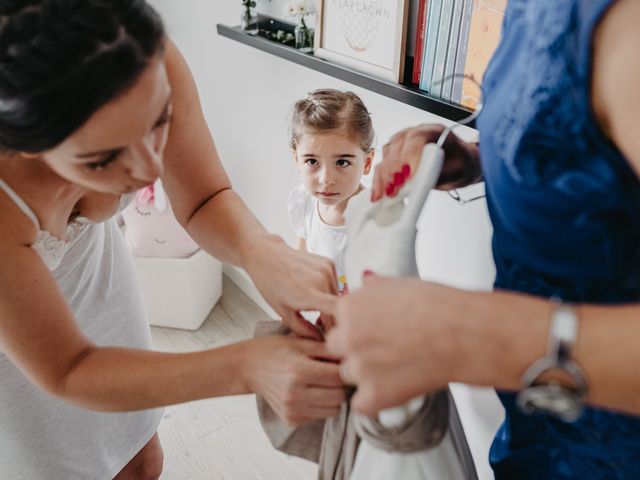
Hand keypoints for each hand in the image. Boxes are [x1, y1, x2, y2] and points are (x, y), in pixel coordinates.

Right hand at [244, 335, 345, 424]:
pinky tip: (311, 392)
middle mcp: (295, 394)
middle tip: (333, 373)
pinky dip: (321, 405)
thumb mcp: (300, 342)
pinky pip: (321, 416)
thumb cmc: (274, 350)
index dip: (345, 368)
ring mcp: (292, 409)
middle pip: (339, 396)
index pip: (339, 376)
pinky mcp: (291, 420)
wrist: (248, 367)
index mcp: (298, 371)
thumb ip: (328, 349)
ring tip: (322, 382)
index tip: (342, 362)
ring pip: (333, 409)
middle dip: (340, 384)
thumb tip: (353, 356)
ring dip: (333, 396)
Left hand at [245, 236, 338, 339]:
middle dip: (332, 318)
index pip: (337, 314)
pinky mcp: (329, 262)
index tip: (331, 334)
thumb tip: (319, 339)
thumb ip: (303, 329)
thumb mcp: (283, 312)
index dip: (338, 327)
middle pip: (339, 307)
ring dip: (331, 304)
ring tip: (313, 306)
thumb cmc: (270, 282)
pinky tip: (314, 290)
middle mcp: (321, 280)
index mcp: (308, 294)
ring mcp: (327, 269)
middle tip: (319, 324)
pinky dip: (328, 290)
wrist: (266, 255)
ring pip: (338, 295)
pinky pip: (335, 283)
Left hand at [326, 274, 469, 415]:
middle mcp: (348, 336)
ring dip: (366, 374)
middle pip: (337, 348)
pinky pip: (360, 403)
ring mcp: (359, 367)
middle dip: (355, 350)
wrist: (462, 334)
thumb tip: (366, 282)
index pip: (338, 320)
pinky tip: (396, 386)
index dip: (357, 327)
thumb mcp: (399, 284)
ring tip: (398, 366)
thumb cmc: (438, 307)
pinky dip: (375, 400)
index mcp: (350, 308)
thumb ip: (374, 287)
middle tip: (385, 349)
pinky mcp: (372, 395)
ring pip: (348, 374)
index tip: (375, 330)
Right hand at [371, 124, 480, 200]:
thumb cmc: (461, 165)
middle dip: (394, 169)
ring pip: (387, 154)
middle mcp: (416, 132)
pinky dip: (380, 180)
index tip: (408, 177)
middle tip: (395, 189)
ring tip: (387, 194)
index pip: (417, 138)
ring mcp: (404, 142)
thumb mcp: (457, 171)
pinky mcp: (396, 153)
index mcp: (435, 131)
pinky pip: (383, 163)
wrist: (459, 164)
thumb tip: (417, 184)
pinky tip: (379, 194)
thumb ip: (438, 175)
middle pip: (398, 145)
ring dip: (384, 175)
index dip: (410, 156)